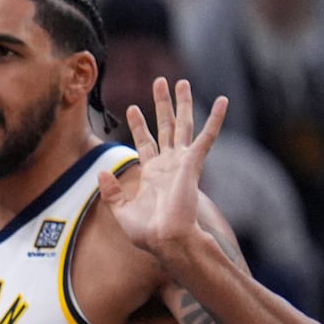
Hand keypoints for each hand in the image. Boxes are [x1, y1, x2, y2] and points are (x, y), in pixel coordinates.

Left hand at [97, 78, 227, 258]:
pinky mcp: (193, 164)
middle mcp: (169, 164)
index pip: (146, 142)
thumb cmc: (147, 234)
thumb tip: (101, 173)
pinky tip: (222, 100)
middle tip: (160, 82)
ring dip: (182, 103)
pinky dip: (215, 119)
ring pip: (183, 125)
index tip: (133, 107)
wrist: (166, 241)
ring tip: (180, 82)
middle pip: (166, 127)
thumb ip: (111, 192)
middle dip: (163, 105)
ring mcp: (182, 163)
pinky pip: (206, 137)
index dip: (139, 124)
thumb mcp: (121, 211)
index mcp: (154, 174)